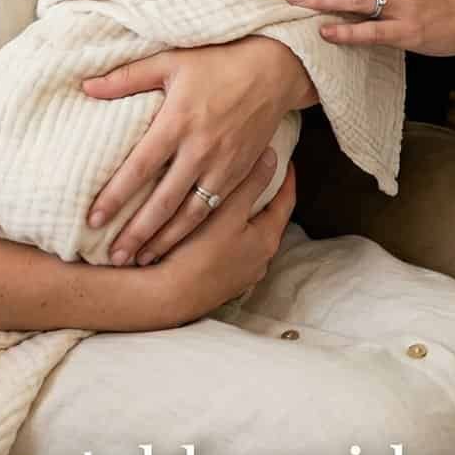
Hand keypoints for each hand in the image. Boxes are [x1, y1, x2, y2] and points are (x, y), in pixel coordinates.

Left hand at [83, 36, 309, 264]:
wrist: (274, 68)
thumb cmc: (218, 60)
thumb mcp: (170, 61)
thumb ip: (127, 77)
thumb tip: (86, 86)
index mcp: (177, 122)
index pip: (139, 168)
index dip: (115, 197)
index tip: (93, 219)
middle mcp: (200, 149)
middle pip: (163, 202)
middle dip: (137, 233)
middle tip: (114, 258)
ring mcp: (223, 164)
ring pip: (191, 214)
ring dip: (166, 240)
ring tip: (142, 261)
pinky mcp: (241, 172)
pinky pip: (214, 208)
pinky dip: (195, 231)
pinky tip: (179, 244)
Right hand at [149, 153, 294, 325]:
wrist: (166, 297)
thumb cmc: (198, 252)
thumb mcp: (229, 211)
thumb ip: (251, 182)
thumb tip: (273, 156)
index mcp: (267, 240)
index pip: (286, 201)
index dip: (287, 177)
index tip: (286, 158)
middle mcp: (261, 260)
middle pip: (269, 218)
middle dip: (265, 195)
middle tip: (258, 172)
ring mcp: (242, 274)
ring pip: (250, 235)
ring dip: (245, 216)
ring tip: (233, 195)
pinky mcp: (223, 282)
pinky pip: (233, 250)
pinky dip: (230, 233)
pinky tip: (213, 226)